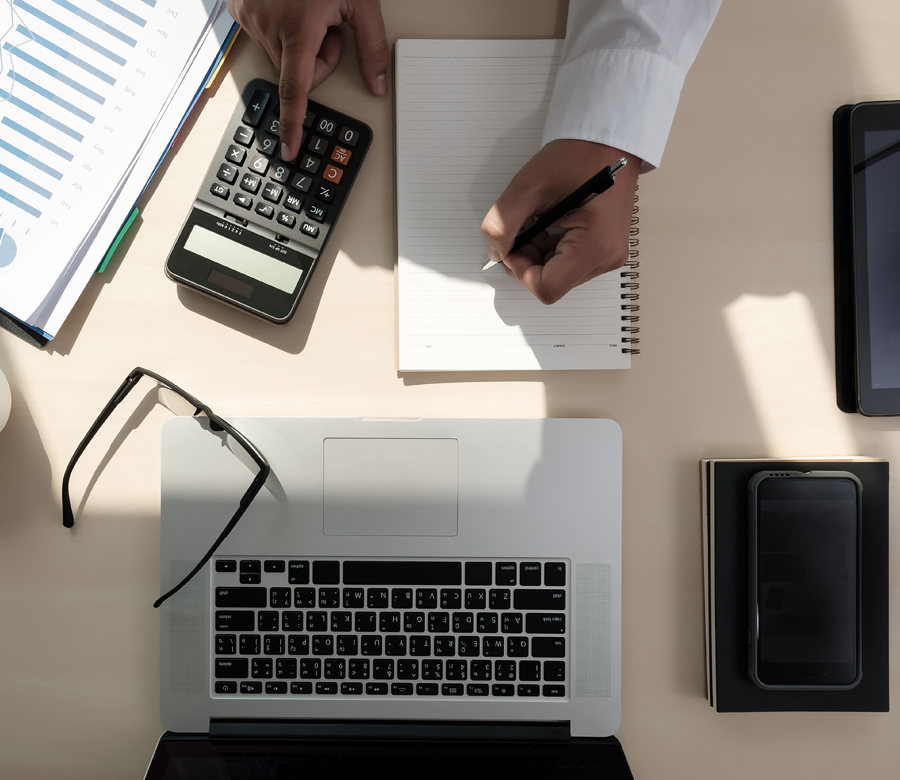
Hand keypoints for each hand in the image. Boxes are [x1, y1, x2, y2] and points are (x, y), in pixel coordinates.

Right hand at [228, 0, 387, 160]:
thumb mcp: (359, 1)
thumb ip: (373, 47)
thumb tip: (379, 85)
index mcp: (297, 28)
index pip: (296, 91)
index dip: (293, 124)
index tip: (290, 149)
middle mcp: (267, 26)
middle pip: (298, 73)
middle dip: (318, 58)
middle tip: (328, 27)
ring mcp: (248, 17)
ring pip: (283, 57)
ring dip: (300, 43)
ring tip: (307, 10)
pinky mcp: (238, 11)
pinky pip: (265, 38)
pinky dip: (280, 29)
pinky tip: (287, 6)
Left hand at [481, 140, 640, 304]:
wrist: (607, 139)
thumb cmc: (579, 154)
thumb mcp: (528, 185)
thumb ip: (502, 223)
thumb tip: (495, 252)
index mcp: (596, 245)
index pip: (547, 288)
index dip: (520, 271)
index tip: (511, 246)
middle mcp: (607, 257)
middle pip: (552, 284)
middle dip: (527, 261)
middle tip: (521, 228)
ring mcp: (608, 255)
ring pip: (558, 276)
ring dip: (537, 254)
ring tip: (537, 220)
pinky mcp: (604, 249)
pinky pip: (568, 264)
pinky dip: (549, 249)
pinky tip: (548, 224)